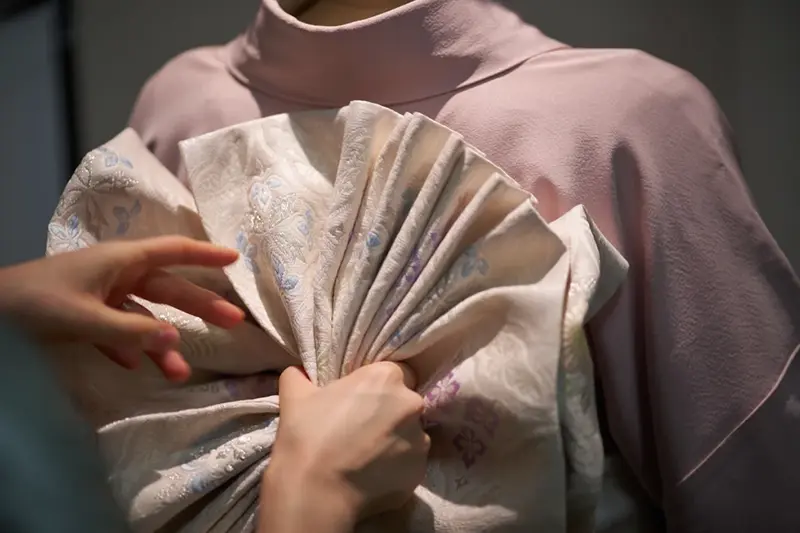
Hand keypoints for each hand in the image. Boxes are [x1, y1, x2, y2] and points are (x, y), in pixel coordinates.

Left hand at [0, 236, 244, 381]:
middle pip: (167, 288)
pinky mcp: (84, 316)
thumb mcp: (84, 318)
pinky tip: (136, 367)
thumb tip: (177, 340)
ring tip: (180, 373)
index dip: (205, 255)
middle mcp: (116, 274)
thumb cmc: (35, 303)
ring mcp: (100, 295)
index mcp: (120, 261)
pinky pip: (118, 331)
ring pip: (144, 317)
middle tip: (234, 322)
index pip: (173, 252)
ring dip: (162, 343)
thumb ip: (131, 331)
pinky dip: (129, 347)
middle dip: (200, 306)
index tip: (236, 259)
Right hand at [260, 363, 429, 532]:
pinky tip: (370, 474)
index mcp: (386, 377)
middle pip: (404, 403)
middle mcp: (411, 404)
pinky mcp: (420, 471)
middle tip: (359, 429)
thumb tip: (299, 372)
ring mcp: (420, 440)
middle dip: (388, 412)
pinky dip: (395, 467)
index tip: (360, 400)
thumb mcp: (295, 394)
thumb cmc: (307, 436)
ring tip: (364, 456)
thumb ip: (300, 375)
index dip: (377, 387)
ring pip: (410, 433)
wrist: (315, 494)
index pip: (394, 372)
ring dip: (393, 440)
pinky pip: (410, 462)